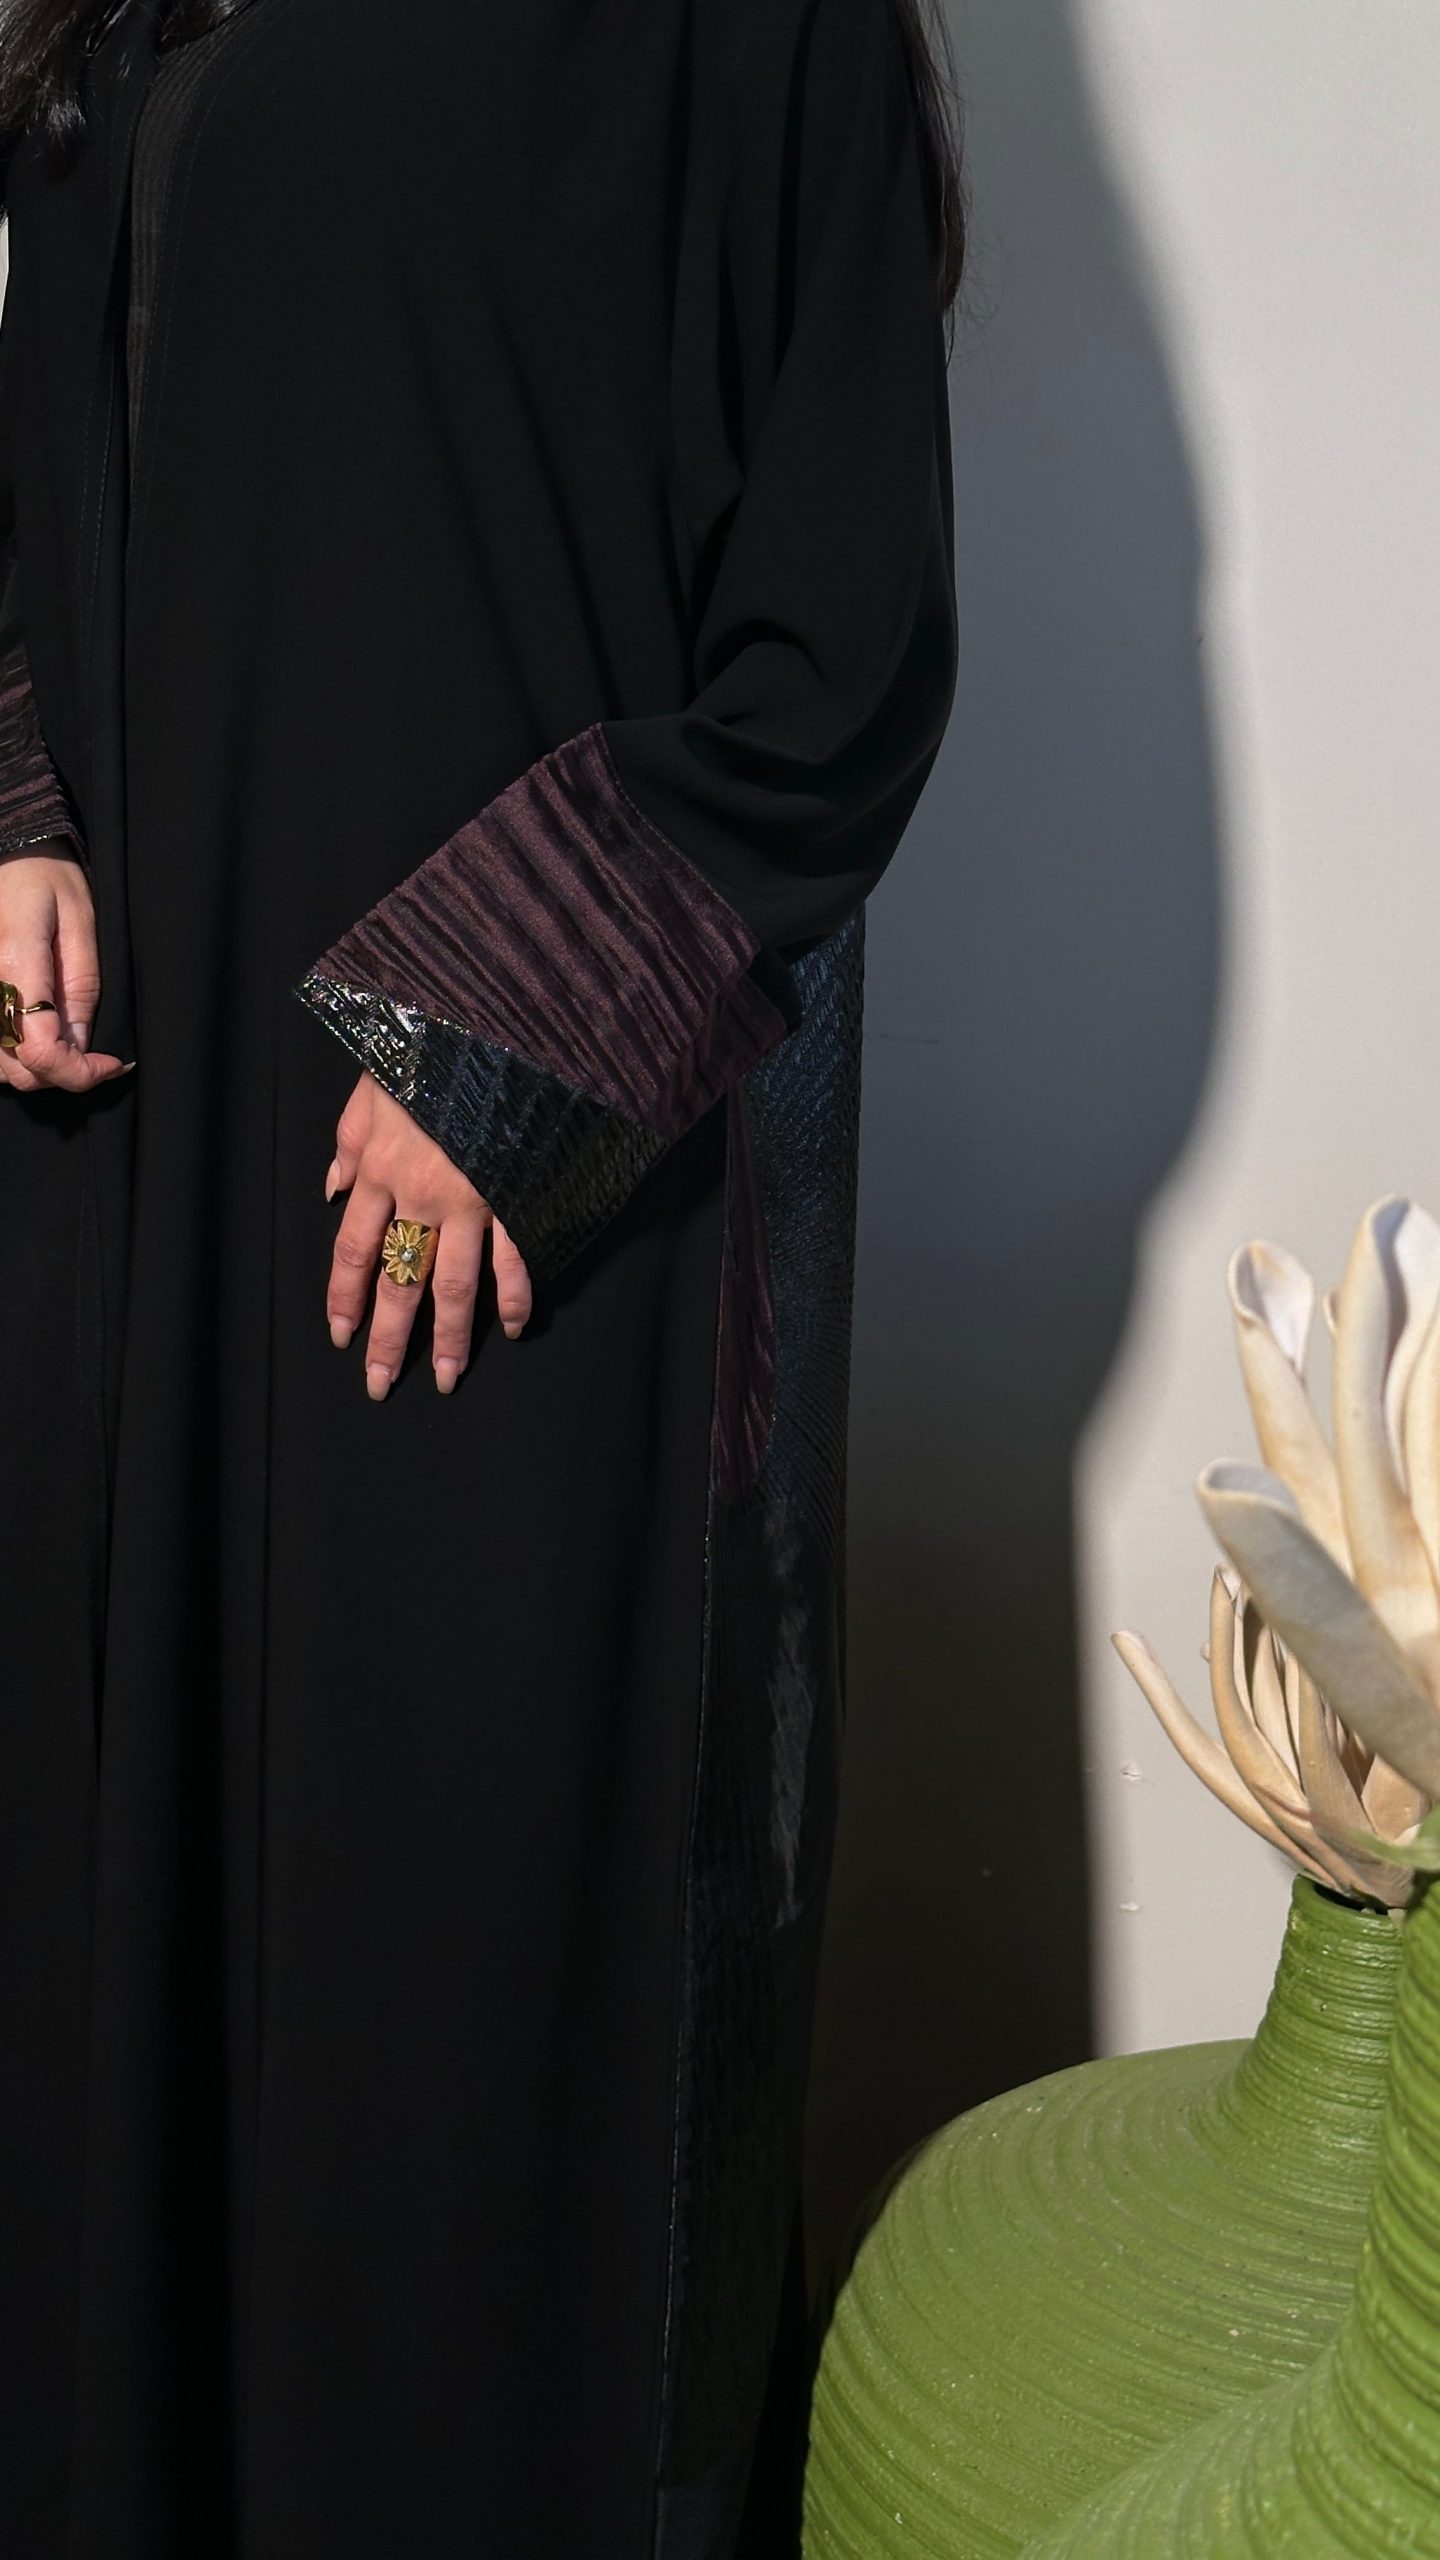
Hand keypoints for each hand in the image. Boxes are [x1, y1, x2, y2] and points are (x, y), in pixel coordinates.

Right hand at [0, 848, 129, 1092]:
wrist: (7, 851)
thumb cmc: (45, 874)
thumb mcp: (81, 921)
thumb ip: (81, 987)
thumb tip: (82, 1045)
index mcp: (15, 965)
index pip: (42, 1052)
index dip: (81, 1072)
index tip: (112, 1063)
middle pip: (18, 1070)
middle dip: (63, 1075)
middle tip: (96, 1056)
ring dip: (36, 1070)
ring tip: (68, 1044)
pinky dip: (13, 1056)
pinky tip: (39, 1036)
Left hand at [325, 1073, 532, 1398]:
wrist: (491, 1025)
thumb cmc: (426, 1046)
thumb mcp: (371, 1084)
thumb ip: (349, 1138)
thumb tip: (332, 1185)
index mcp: (380, 1168)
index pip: (352, 1249)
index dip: (344, 1297)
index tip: (340, 1335)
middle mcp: (421, 1195)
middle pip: (399, 1281)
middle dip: (388, 1338)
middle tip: (380, 1384)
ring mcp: (472, 1200)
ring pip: (455, 1284)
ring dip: (449, 1337)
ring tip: (444, 1378)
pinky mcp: (515, 1193)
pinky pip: (514, 1255)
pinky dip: (514, 1295)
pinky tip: (511, 1328)